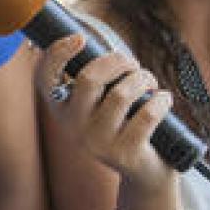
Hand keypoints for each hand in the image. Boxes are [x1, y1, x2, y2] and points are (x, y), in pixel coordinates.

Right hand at [37, 35, 175, 190]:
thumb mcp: (101, 101)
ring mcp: (98, 143)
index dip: (56, 54)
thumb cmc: (122, 121)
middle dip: (118, 61)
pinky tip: (164, 99)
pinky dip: (161, 100)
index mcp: (61, 109)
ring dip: (143, 79)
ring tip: (150, 82)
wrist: (143, 171)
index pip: (45, 78)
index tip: (80, 38)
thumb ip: (96, 75)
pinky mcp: (125, 154)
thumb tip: (95, 38)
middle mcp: (73, 127)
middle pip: (89, 79)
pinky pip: (147, 115)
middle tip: (133, 64)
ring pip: (121, 94)